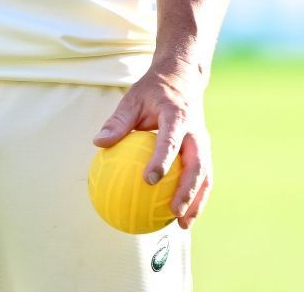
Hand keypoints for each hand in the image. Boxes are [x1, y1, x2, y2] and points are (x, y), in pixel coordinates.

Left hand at [93, 65, 211, 229]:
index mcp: (177, 115)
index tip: (149, 180)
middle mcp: (195, 131)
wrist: (183, 78)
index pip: (171, 140)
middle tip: (174, 212)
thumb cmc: (153, 91)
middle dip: (188, 190)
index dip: (163, 160)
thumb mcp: (133, 99)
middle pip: (197, 164)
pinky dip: (195, 197)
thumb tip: (98, 143)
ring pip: (205, 175)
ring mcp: (203, 142)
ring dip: (197, 201)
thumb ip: (118, 122)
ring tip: (183, 225)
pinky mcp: (204, 151)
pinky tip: (181, 216)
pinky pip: (203, 177)